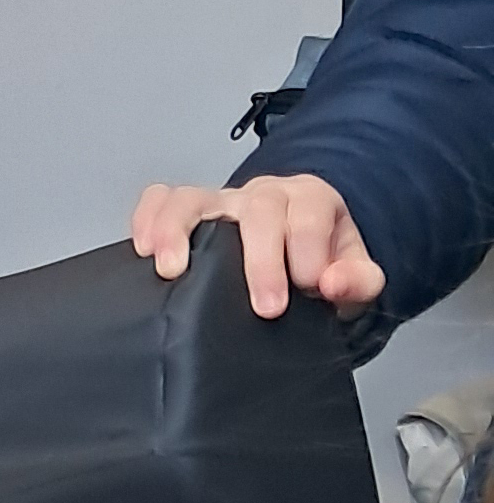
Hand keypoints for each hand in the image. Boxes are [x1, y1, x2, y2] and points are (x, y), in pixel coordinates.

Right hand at [129, 174, 385, 317]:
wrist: (302, 253)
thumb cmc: (324, 264)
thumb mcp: (356, 273)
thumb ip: (358, 279)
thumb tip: (332, 284)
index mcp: (310, 201)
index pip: (308, 215)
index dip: (310, 251)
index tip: (310, 288)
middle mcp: (262, 194)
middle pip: (256, 209)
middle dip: (260, 262)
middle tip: (266, 308)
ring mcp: (221, 201)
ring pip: (194, 198)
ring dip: (178, 231)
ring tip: (172, 270)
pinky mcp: (190, 211)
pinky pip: (161, 198)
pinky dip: (148, 217)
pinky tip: (143, 248)